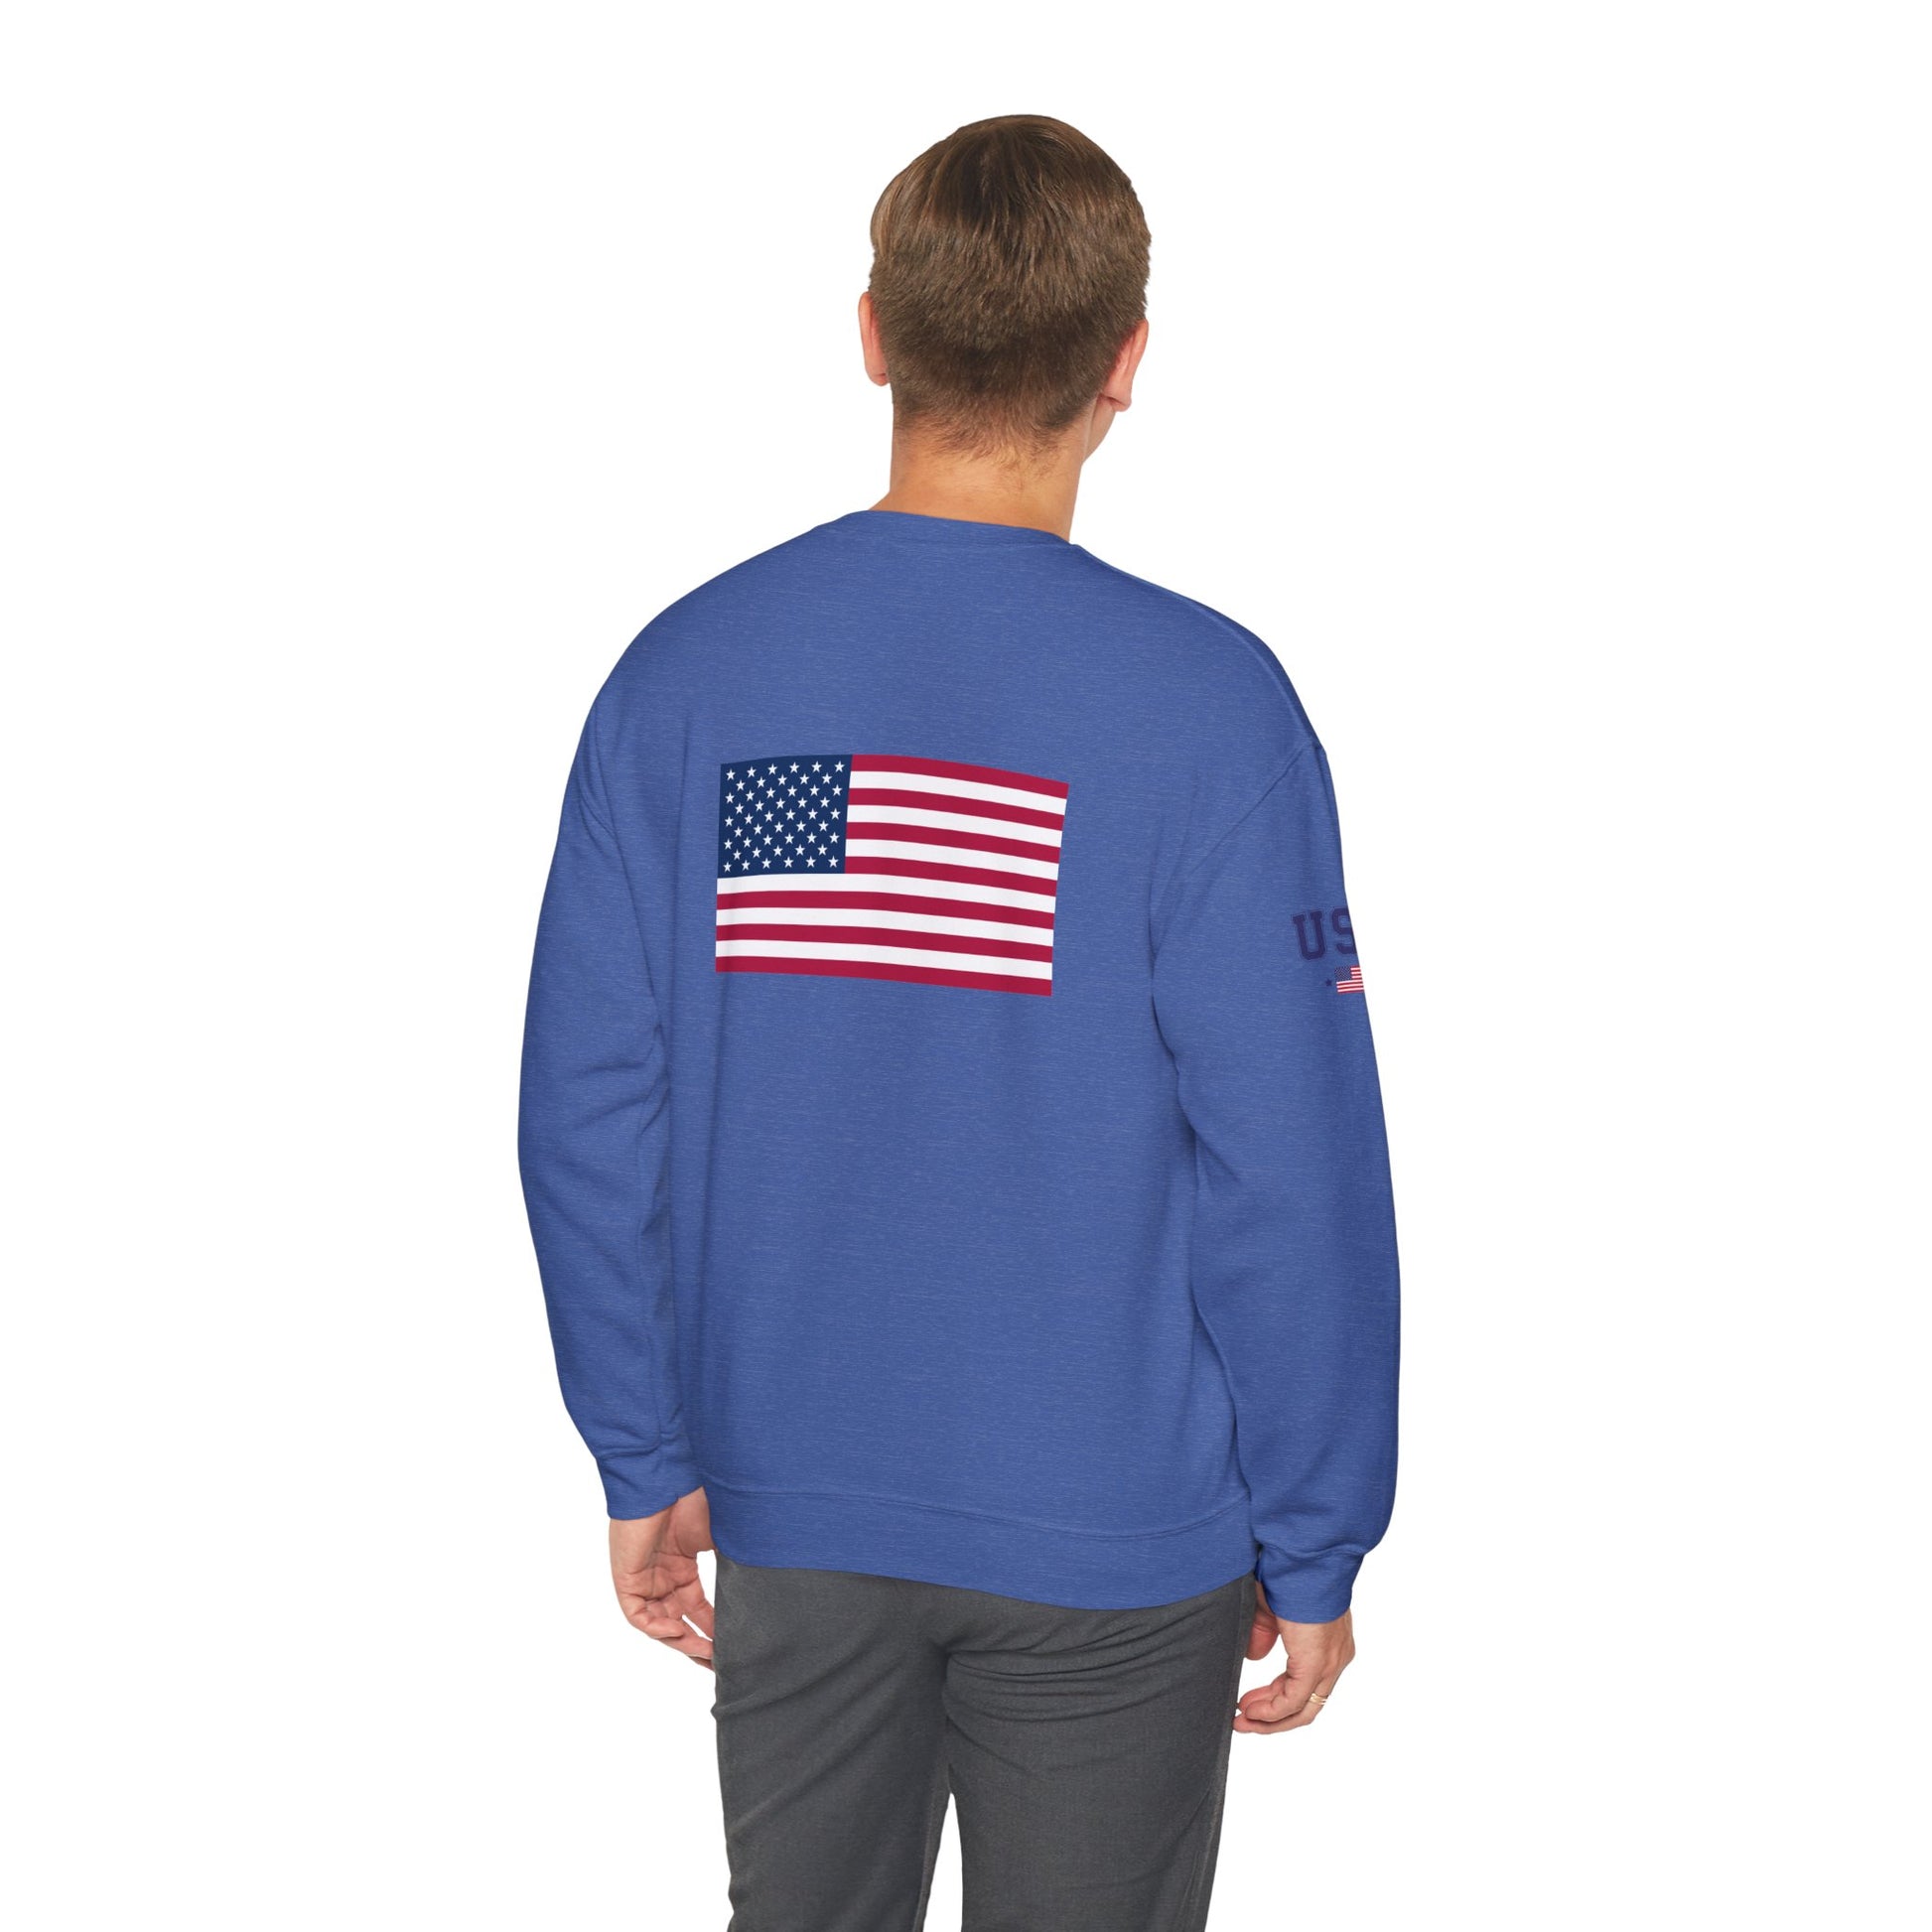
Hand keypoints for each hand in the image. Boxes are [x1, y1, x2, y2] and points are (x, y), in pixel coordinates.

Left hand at [609, 1487, 715, 1667]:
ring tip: (706, 1652)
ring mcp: (644, 1579)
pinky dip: (657, 1627)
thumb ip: (733, 1564)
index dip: (714, 1629)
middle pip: (679, 1622)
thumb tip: (759, 1586)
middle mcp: (662, 1577)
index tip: (732, 1645)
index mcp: (683, 1568)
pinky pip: (638, 1616)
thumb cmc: (694, 1498)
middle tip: (719, 1662)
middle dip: (698, 1644)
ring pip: (659, 1624)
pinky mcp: (626, 1578)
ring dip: (681, 1640)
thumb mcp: (721, 1537)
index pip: (697, 1608)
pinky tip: (678, 1631)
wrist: (666, 1478)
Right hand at [1233, 1582, 1354, 1733]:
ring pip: (1303, 1709)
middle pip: (1307, 1704)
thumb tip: (1255, 1658)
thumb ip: (1263, 1634)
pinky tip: (1250, 1711)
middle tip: (1244, 1718)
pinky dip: (1270, 1711)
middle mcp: (1335, 1657)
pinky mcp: (1315, 1663)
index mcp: (1328, 1643)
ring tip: (1243, 1721)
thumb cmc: (1287, 1573)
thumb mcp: (1270, 1608)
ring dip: (1270, 1720)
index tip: (1250, 1703)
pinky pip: (1293, 1701)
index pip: (1306, 1684)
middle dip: (1271, 1716)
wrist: (1302, 1558)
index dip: (1276, 1698)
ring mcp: (1329, 1662)